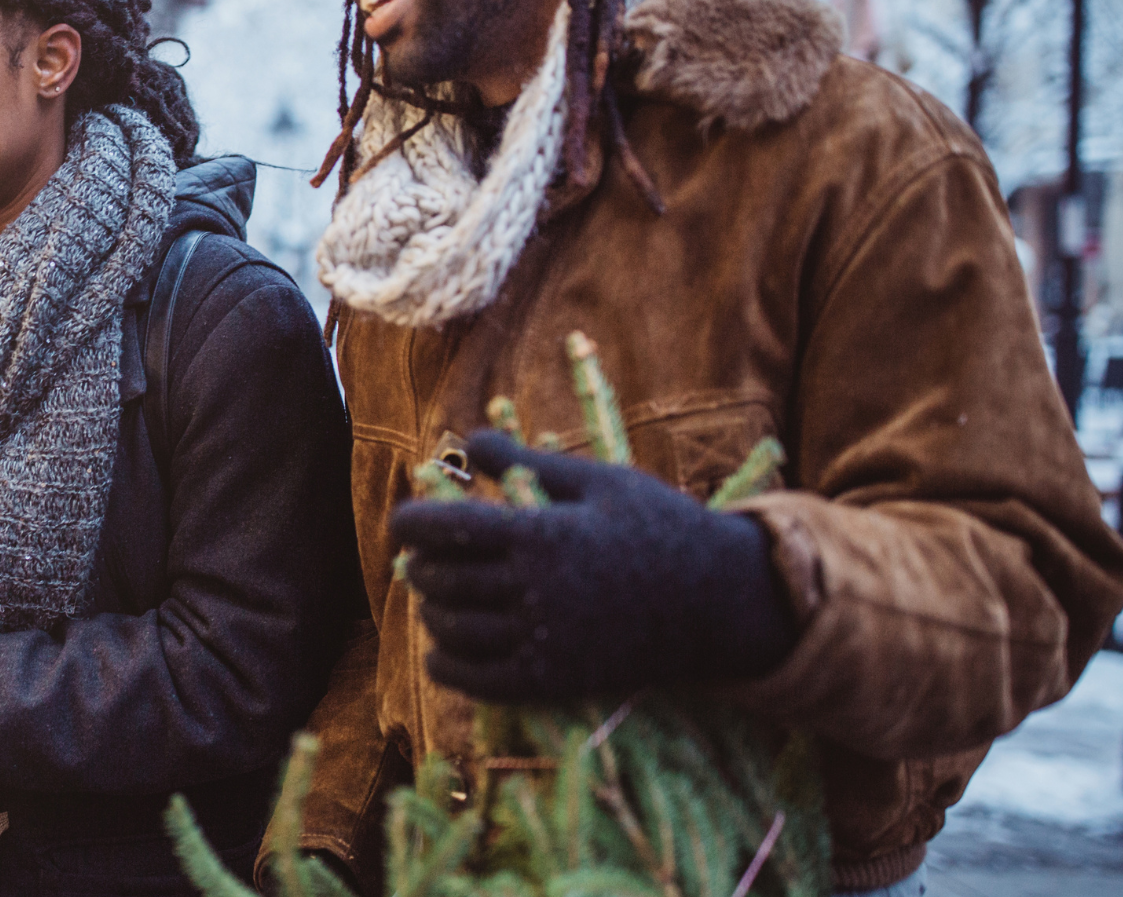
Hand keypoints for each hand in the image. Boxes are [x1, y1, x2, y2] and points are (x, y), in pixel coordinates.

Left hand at [389, 431, 797, 701]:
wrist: (719, 600)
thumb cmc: (659, 526)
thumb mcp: (599, 480)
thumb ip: (527, 462)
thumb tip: (467, 440)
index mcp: (541, 534)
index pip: (443, 530)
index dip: (409, 524)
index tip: (403, 521)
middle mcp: (536, 591)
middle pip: (440, 579)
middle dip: (420, 565)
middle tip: (423, 556)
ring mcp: (544, 641)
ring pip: (451, 630)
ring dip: (431, 611)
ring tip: (437, 594)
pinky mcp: (554, 682)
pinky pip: (478, 681)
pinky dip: (446, 666)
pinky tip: (441, 649)